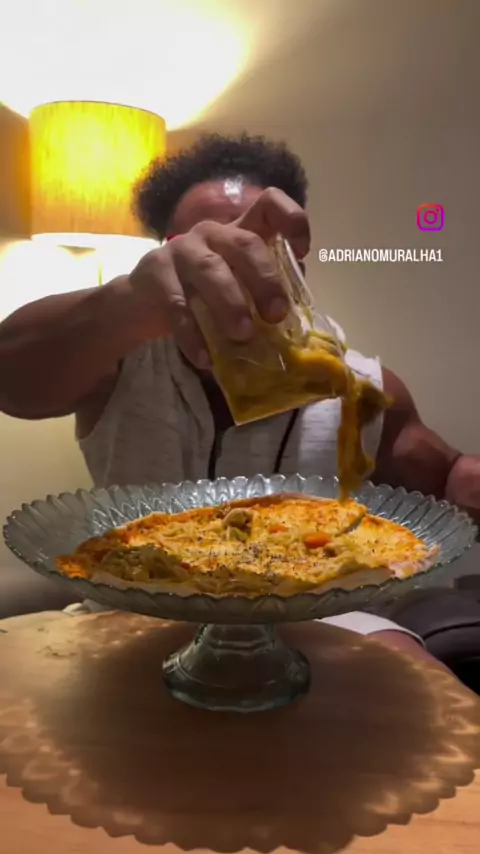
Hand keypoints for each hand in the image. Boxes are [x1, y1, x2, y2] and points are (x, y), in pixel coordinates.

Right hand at [128, 188, 309, 367]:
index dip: (291, 219)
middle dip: (264, 279)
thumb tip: (296, 304)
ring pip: (210, 270)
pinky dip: (193, 335)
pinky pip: (177, 306)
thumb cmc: (199, 295)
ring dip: (229, 302)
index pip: (268, 204)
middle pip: (244, 243)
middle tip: (275, 314)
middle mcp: (212, 234)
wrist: (142, 304)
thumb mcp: (235, 287)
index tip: (301, 251)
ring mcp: (181, 251)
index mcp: (237, 232)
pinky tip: (205, 358)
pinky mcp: (155, 275)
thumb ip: (263, 289)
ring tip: (243, 334)